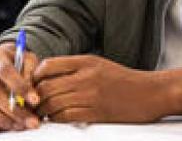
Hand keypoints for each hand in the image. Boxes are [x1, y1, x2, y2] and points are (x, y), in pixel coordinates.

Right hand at [0, 43, 40, 131]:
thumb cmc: (15, 63)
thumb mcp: (26, 59)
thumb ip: (31, 71)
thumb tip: (32, 92)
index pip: (5, 71)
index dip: (20, 86)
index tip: (35, 100)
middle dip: (15, 110)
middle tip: (31, 120)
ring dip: (4, 120)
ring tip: (22, 125)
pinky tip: (9, 125)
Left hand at [32, 55, 166, 123]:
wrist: (150, 92)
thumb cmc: (124, 80)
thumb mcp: (99, 65)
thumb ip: (75, 68)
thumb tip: (47, 77)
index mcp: (86, 62)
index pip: (49, 66)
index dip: (35, 77)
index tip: (32, 85)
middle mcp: (86, 76)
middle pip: (47, 87)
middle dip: (34, 98)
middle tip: (31, 104)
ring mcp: (91, 95)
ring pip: (53, 103)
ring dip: (43, 111)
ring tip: (41, 114)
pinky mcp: (96, 112)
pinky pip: (66, 117)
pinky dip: (56, 119)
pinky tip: (55, 119)